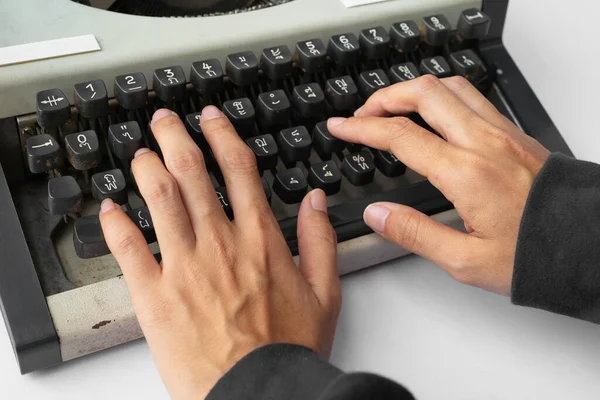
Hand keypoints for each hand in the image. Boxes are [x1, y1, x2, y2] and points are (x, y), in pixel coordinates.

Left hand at [99, 107, 340, 399]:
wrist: (256, 391)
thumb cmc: (288, 348)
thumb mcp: (325, 292)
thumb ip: (320, 240)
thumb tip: (316, 200)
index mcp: (259, 239)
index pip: (238, 170)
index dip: (222, 136)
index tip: (211, 120)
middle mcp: (219, 243)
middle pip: (191, 173)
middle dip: (175, 137)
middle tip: (164, 120)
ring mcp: (184, 266)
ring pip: (159, 199)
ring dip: (146, 167)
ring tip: (140, 152)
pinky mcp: (155, 295)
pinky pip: (128, 248)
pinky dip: (116, 223)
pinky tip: (109, 208)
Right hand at [328, 75, 549, 294]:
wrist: (588, 246)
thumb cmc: (535, 255)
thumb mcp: (466, 261)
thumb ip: (414, 233)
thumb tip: (377, 214)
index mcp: (466, 174)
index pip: (400, 136)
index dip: (362, 128)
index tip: (341, 127)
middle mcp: (484, 143)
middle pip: (424, 93)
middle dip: (384, 97)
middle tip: (364, 114)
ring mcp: (503, 133)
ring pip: (451, 86)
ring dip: (415, 90)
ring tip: (394, 106)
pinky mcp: (516, 135)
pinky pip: (474, 97)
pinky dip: (443, 95)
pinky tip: (436, 114)